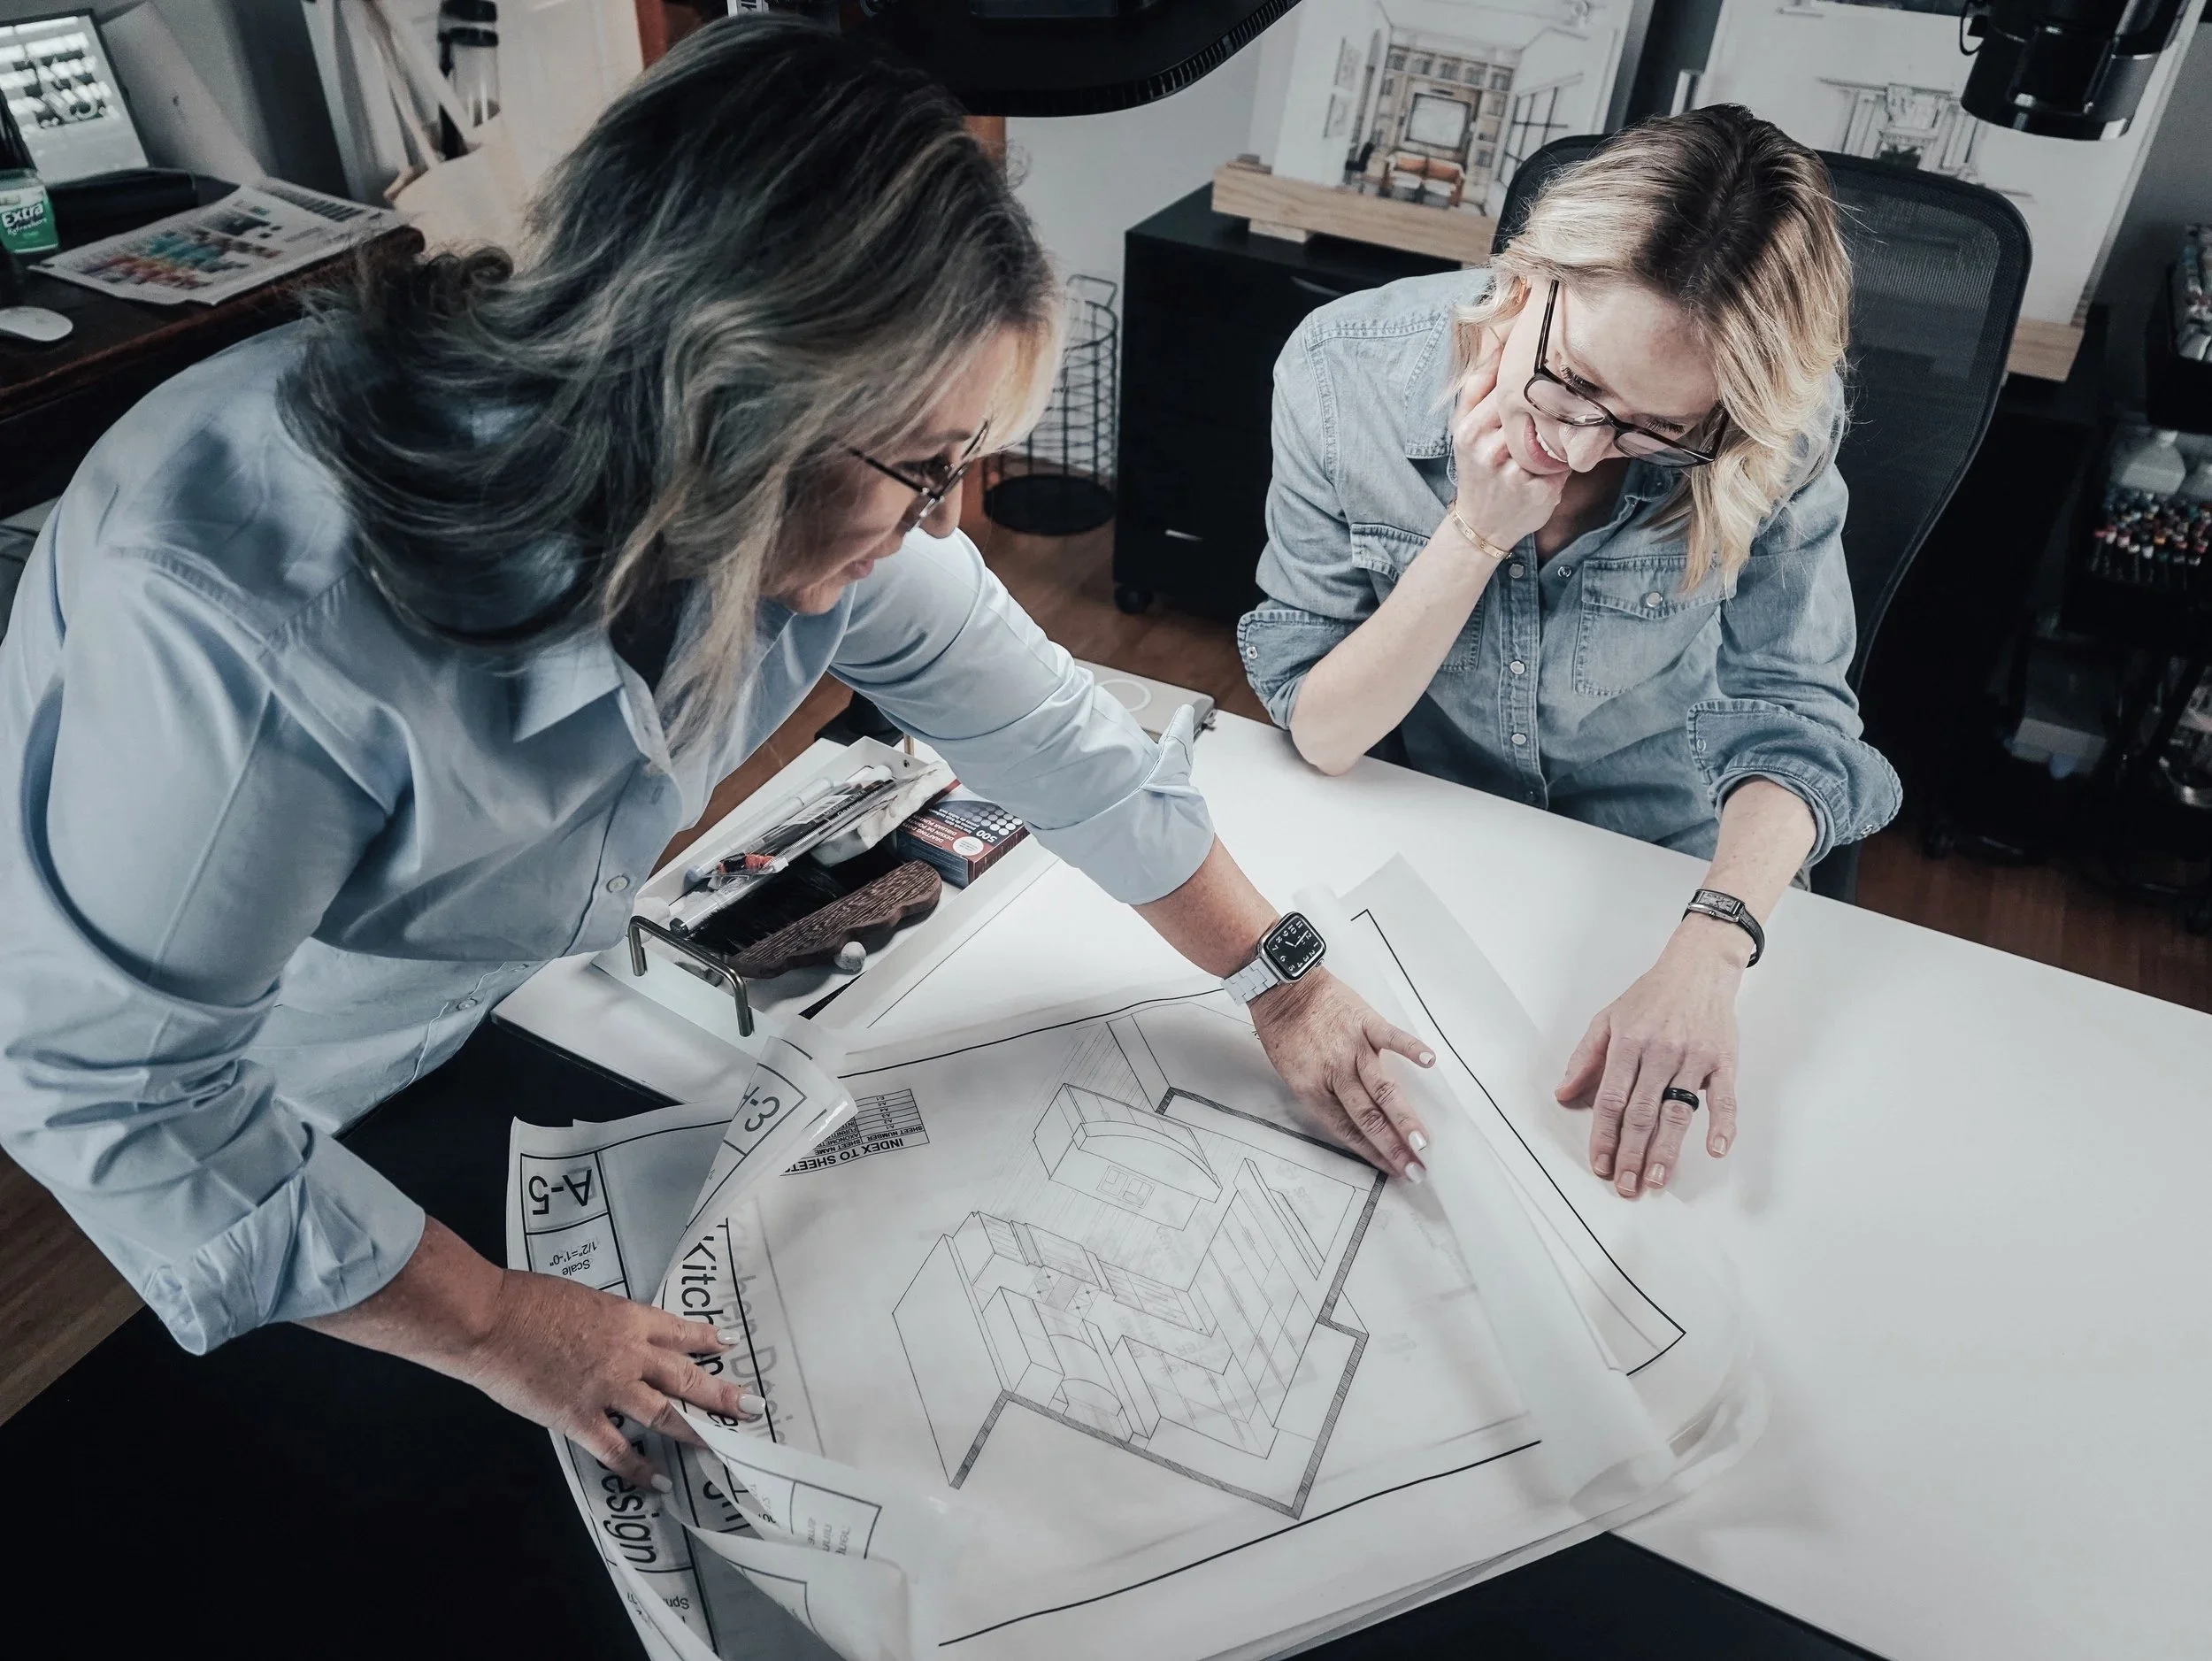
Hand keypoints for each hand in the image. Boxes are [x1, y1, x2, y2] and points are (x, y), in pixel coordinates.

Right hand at [454, 1270, 765, 1490]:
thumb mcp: (582, 1299)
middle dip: (722, 1393)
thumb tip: (611, 1334)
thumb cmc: (527, 1300)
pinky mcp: (580, 1418)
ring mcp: (608, 1389)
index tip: (726, 1344)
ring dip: (697, 1431)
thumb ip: (605, 1322)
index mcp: (628, 1319)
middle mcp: (629, 1354)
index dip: (705, 1340)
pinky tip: (660, 1481)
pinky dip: (640, 1468)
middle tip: (751, 1406)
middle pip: (686, 1376)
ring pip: (666, 1414)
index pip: (679, 1331)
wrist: (491, 1319)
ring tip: (724, 1444)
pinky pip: (618, 1450)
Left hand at [1248, 966, 1436, 1182]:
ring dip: (1405, 1118)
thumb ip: (1320, 1094)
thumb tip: (1352, 1118)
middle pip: (1368, 1118)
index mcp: (1312, 1088)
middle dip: (1394, 1148)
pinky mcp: (1364, 1022)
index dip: (1372, 1153)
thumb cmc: (1283, 1029)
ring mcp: (1352, 1047)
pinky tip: (1430, 1062)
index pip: (1347, 1130)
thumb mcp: (1290, 1071)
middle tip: (1417, 1170)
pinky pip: (1392, 1037)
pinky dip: (1411, 1048)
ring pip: (1382, 1090)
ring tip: (1423, 1142)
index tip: (1394, 1171)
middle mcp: (1334, 1073)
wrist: (1279, 986)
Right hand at [1448, 345, 1568, 552]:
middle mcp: (1487, 448)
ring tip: (1574, 413)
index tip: (1547, 356)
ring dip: (1565, 420)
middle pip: (1528, 403)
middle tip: (1569, 382)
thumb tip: (1498, 342)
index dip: (1529, 370)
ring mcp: (1512, 471)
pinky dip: (1572, 451)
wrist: (1481, 525)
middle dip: (1550, 393)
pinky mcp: (1537, 490)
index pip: (1504, 383)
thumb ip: (1476, 388)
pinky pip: (1565, 458)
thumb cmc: (1478, 468)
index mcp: (1468, 428)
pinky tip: (1572, 448)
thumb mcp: (1464, 428)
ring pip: (1551, 428)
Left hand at [1552, 918, 1745, 1196]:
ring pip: (1678, 1111)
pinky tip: (1715, 1149)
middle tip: (1625, 1186)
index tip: (1600, 1163)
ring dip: (1667, 1150)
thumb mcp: (1607, 1018)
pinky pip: (1725, 1098)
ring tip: (1656, 1179)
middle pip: (1642, 1112)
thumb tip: (1563, 1092)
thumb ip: (1585, 1057)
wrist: (1699, 967)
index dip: (1604, 1135)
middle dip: (1630, 1153)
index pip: (1612, 1099)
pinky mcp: (1724, 1060)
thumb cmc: (1652, 995)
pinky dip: (1723, 1125)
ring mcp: (1694, 1057)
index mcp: (1629, 1043)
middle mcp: (1661, 1051)